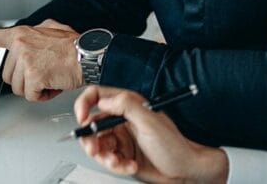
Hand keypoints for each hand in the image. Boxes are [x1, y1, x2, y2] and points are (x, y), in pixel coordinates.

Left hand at [0, 19, 81, 100]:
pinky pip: (30, 95)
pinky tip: (53, 84)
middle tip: (43, 72)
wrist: (90, 55)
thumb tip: (29, 37)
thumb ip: (35, 33)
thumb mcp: (52, 29)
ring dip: (34, 87)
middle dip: (24, 79)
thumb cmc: (74, 45)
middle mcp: (19, 45)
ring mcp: (24, 60)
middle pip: (7, 74)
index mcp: (20, 34)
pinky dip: (42, 95)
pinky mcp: (32, 76)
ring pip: (17, 87)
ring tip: (50, 77)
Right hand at [74, 86, 228, 182]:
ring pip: (97, 145)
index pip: (97, 96)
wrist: (185, 171)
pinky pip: (107, 160)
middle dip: (91, 139)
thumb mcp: (150, 121)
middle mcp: (122, 120)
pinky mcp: (123, 155)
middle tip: (96, 149)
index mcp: (127, 104)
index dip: (84, 104)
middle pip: (92, 124)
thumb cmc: (175, 145)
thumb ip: (127, 106)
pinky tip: (129, 165)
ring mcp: (122, 138)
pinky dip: (115, 165)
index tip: (81, 118)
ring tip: (118, 161)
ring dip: (104, 156)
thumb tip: (104, 100)